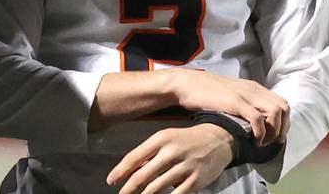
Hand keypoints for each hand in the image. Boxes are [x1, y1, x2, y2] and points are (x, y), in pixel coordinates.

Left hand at [107, 124, 233, 193]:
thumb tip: (128, 172)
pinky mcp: (196, 180)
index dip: (120, 171)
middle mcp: (171, 152)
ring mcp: (184, 167)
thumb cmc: (184, 140)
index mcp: (160, 139)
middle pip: (143, 175)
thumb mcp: (165, 139)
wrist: (217, 139)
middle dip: (129, 189)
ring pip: (157, 188)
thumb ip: (148, 154)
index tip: (110, 180)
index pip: (134, 157)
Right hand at [168, 69, 289, 145]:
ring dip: (274, 131)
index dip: (283, 122)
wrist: (186, 84)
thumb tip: (252, 120)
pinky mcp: (235, 102)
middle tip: (272, 142)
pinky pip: (258, 119)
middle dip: (282, 128)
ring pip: (276, 112)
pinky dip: (261, 133)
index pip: (281, 103)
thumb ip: (243, 102)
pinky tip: (254, 141)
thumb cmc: (204, 92)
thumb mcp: (230, 94)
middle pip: (284, 108)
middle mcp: (253, 89)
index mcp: (253, 87)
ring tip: (262, 143)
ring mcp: (245, 94)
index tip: (275, 136)